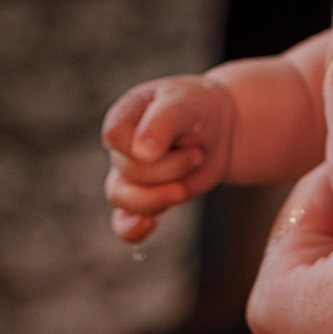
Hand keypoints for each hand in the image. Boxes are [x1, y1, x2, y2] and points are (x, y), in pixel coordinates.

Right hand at [101, 74, 237, 241]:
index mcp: (125, 116)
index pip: (114, 135)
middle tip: (197, 154)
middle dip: (170, 167)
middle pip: (130, 169)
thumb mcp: (184, 104)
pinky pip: (123, 223)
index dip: (142, 143)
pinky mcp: (144, 199)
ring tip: (184, 188)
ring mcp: (129, 176)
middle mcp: (121, 148)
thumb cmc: (197, 108)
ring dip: (159, 196)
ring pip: (123, 198)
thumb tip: (142, 155)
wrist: (218, 129)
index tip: (174, 139)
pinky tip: (148, 225)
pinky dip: (131, 229)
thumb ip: (162, 124)